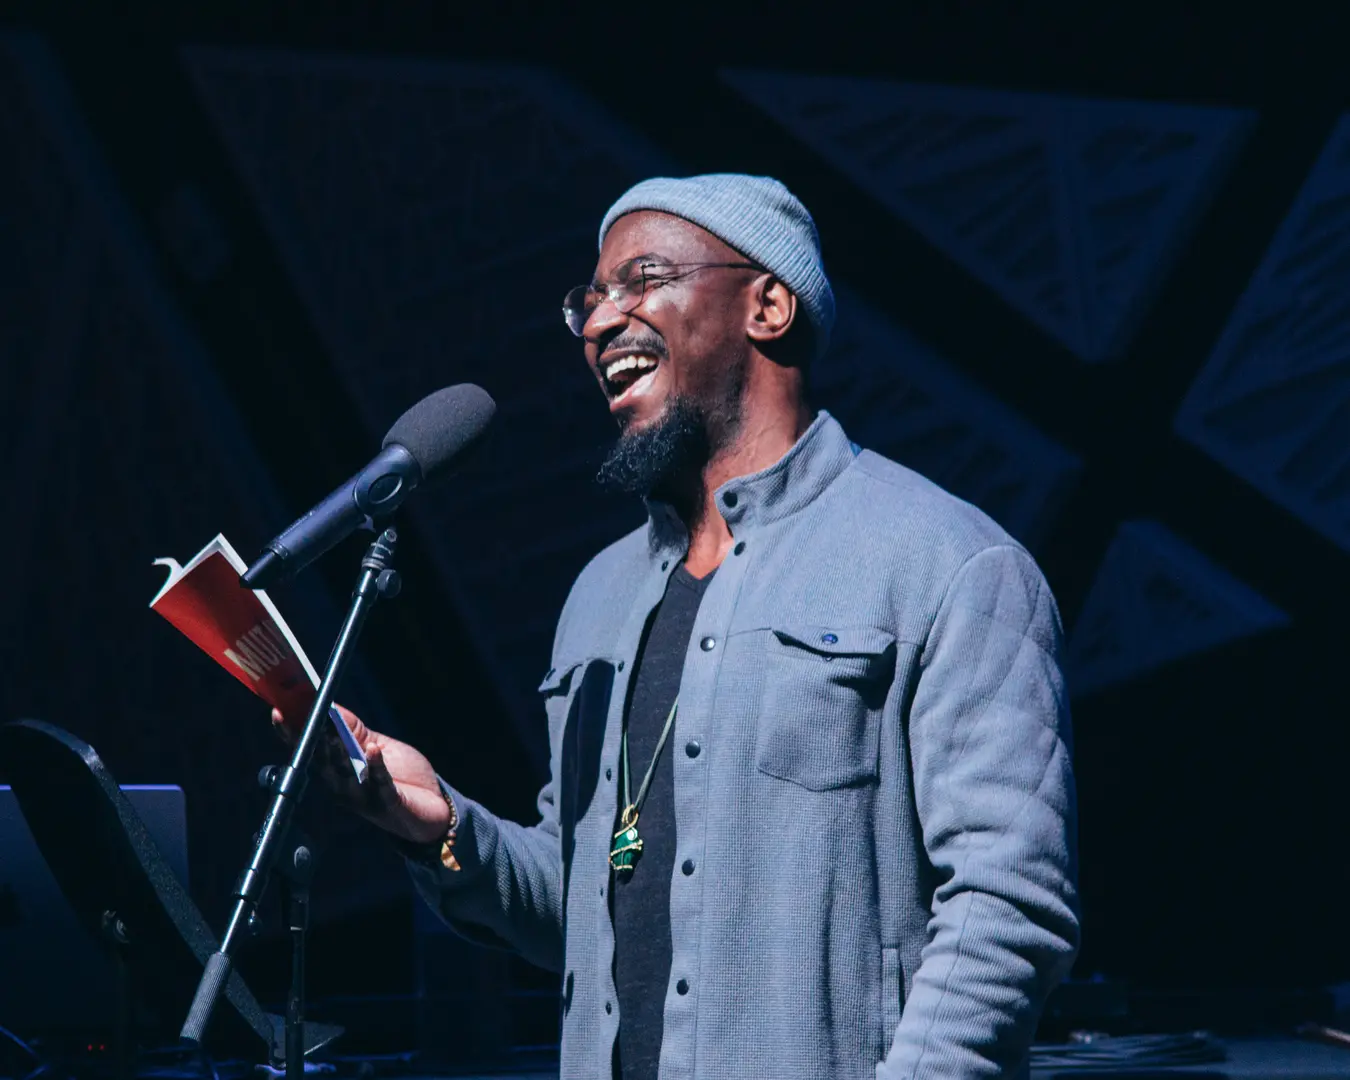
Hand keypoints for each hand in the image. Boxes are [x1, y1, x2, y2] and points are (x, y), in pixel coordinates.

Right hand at [272, 705, 450, 845]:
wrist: (434, 808)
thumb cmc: (403, 776)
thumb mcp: (375, 745)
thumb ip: (353, 730)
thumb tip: (330, 705)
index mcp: (337, 771)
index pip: (309, 750)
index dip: (292, 733)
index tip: (278, 711)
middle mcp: (344, 786)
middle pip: (321, 761)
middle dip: (311, 738)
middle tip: (301, 714)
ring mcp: (364, 797)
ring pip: (344, 774)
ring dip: (336, 752)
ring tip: (330, 729)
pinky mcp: (388, 803)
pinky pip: (380, 783)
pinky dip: (376, 765)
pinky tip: (371, 749)